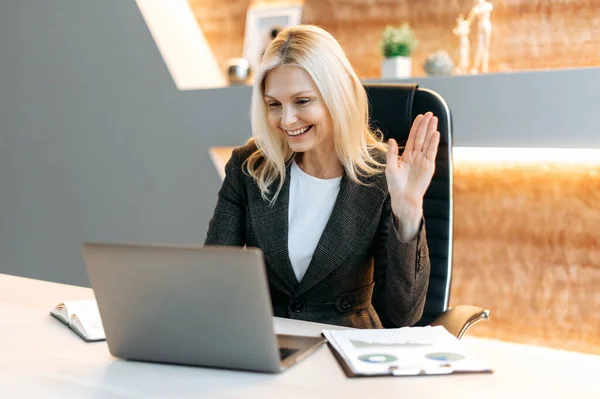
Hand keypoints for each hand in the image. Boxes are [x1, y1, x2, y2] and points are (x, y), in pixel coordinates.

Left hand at [385, 112, 439, 239]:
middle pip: (421, 137)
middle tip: (429, 114)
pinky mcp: (429, 166)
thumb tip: (391, 139)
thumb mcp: (390, 167)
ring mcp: (423, 160)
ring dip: (431, 130)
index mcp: (407, 156)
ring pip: (428, 142)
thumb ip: (391, 153)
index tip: (420, 117)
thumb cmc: (396, 185)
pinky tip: (436, 133)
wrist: (404, 197)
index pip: (412, 138)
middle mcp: (416, 156)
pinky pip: (431, 151)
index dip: (416, 127)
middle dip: (425, 125)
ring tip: (434, 119)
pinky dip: (434, 142)